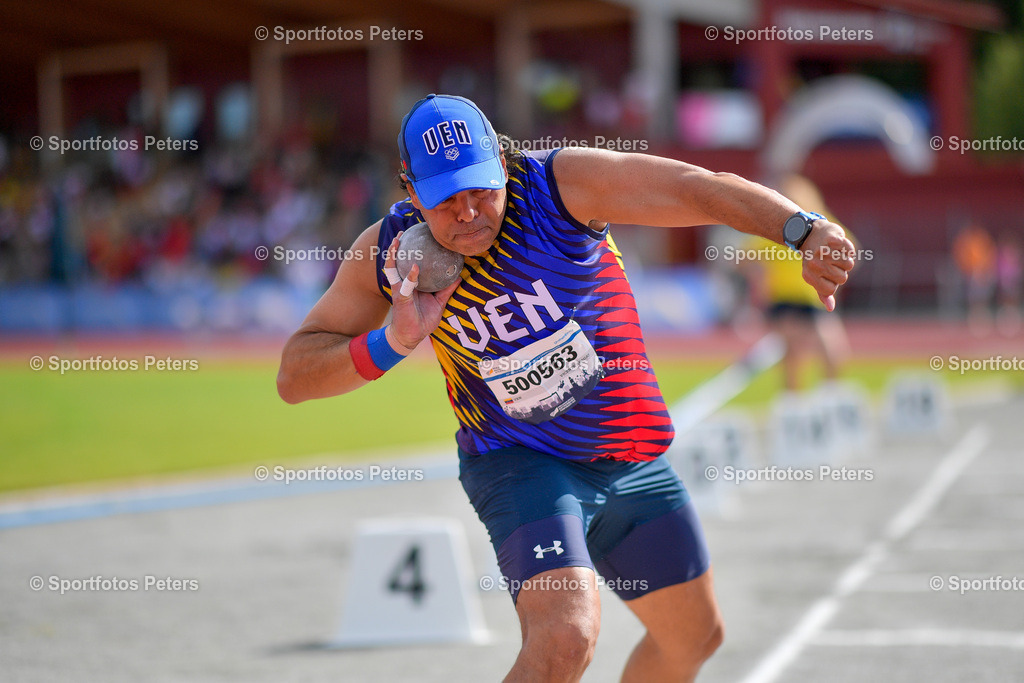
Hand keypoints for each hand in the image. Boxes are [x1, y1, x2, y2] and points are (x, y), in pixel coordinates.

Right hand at [384, 233, 460, 350]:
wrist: (411, 336)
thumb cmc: (423, 320)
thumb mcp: (439, 303)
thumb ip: (447, 289)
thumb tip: (460, 276)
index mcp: (411, 283)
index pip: (409, 263)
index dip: (411, 250)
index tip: (417, 236)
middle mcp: (403, 283)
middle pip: (398, 261)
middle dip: (397, 246)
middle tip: (403, 232)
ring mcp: (399, 289)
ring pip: (393, 268)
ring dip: (393, 254)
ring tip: (397, 240)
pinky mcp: (399, 298)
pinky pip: (404, 284)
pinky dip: (410, 276)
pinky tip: (415, 267)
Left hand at [799, 220, 854, 311]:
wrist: (808, 234)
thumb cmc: (815, 260)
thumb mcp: (816, 277)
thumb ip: (824, 293)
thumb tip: (830, 308)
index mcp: (809, 275)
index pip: (831, 289)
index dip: (833, 283)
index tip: (827, 274)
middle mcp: (814, 264)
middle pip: (842, 278)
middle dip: (840, 271)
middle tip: (831, 262)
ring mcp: (822, 251)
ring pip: (849, 264)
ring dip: (846, 259)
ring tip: (834, 253)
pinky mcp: (832, 239)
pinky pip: (850, 250)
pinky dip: (847, 247)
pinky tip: (837, 244)